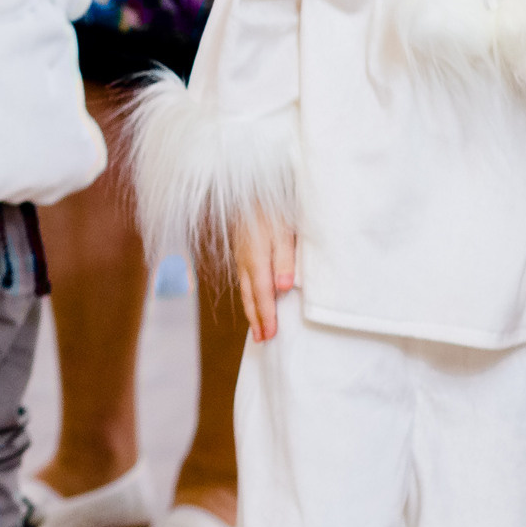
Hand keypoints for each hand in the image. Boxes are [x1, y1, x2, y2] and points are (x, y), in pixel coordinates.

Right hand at [231, 211, 297, 341]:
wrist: (247, 186)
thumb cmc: (271, 206)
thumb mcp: (283, 230)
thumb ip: (284, 259)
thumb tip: (283, 288)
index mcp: (256, 258)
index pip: (262, 294)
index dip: (266, 316)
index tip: (270, 336)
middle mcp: (245, 261)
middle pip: (250, 296)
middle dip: (256, 319)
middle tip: (262, 340)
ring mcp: (240, 256)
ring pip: (244, 289)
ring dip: (250, 310)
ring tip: (256, 327)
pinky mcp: (241, 250)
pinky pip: (243, 279)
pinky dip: (248, 294)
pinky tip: (252, 298)